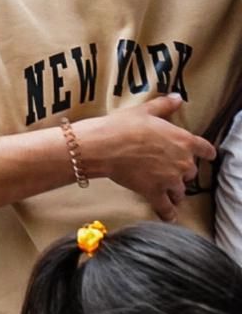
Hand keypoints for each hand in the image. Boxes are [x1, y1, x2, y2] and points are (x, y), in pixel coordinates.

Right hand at [76, 95, 216, 220]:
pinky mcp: (155, 192)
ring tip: (168, 191)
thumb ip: (164, 106)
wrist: (104, 146)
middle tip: (170, 169)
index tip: (207, 155)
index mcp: (183, 140)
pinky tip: (168, 216)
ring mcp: (170, 179)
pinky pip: (166, 208)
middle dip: (182, 172)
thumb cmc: (123, 126)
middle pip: (191, 172)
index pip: (205, 149)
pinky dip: (168, 212)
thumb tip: (177, 97)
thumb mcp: (144, 111)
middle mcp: (182, 162)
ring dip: (175, 191)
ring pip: (180, 190)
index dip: (206, 153)